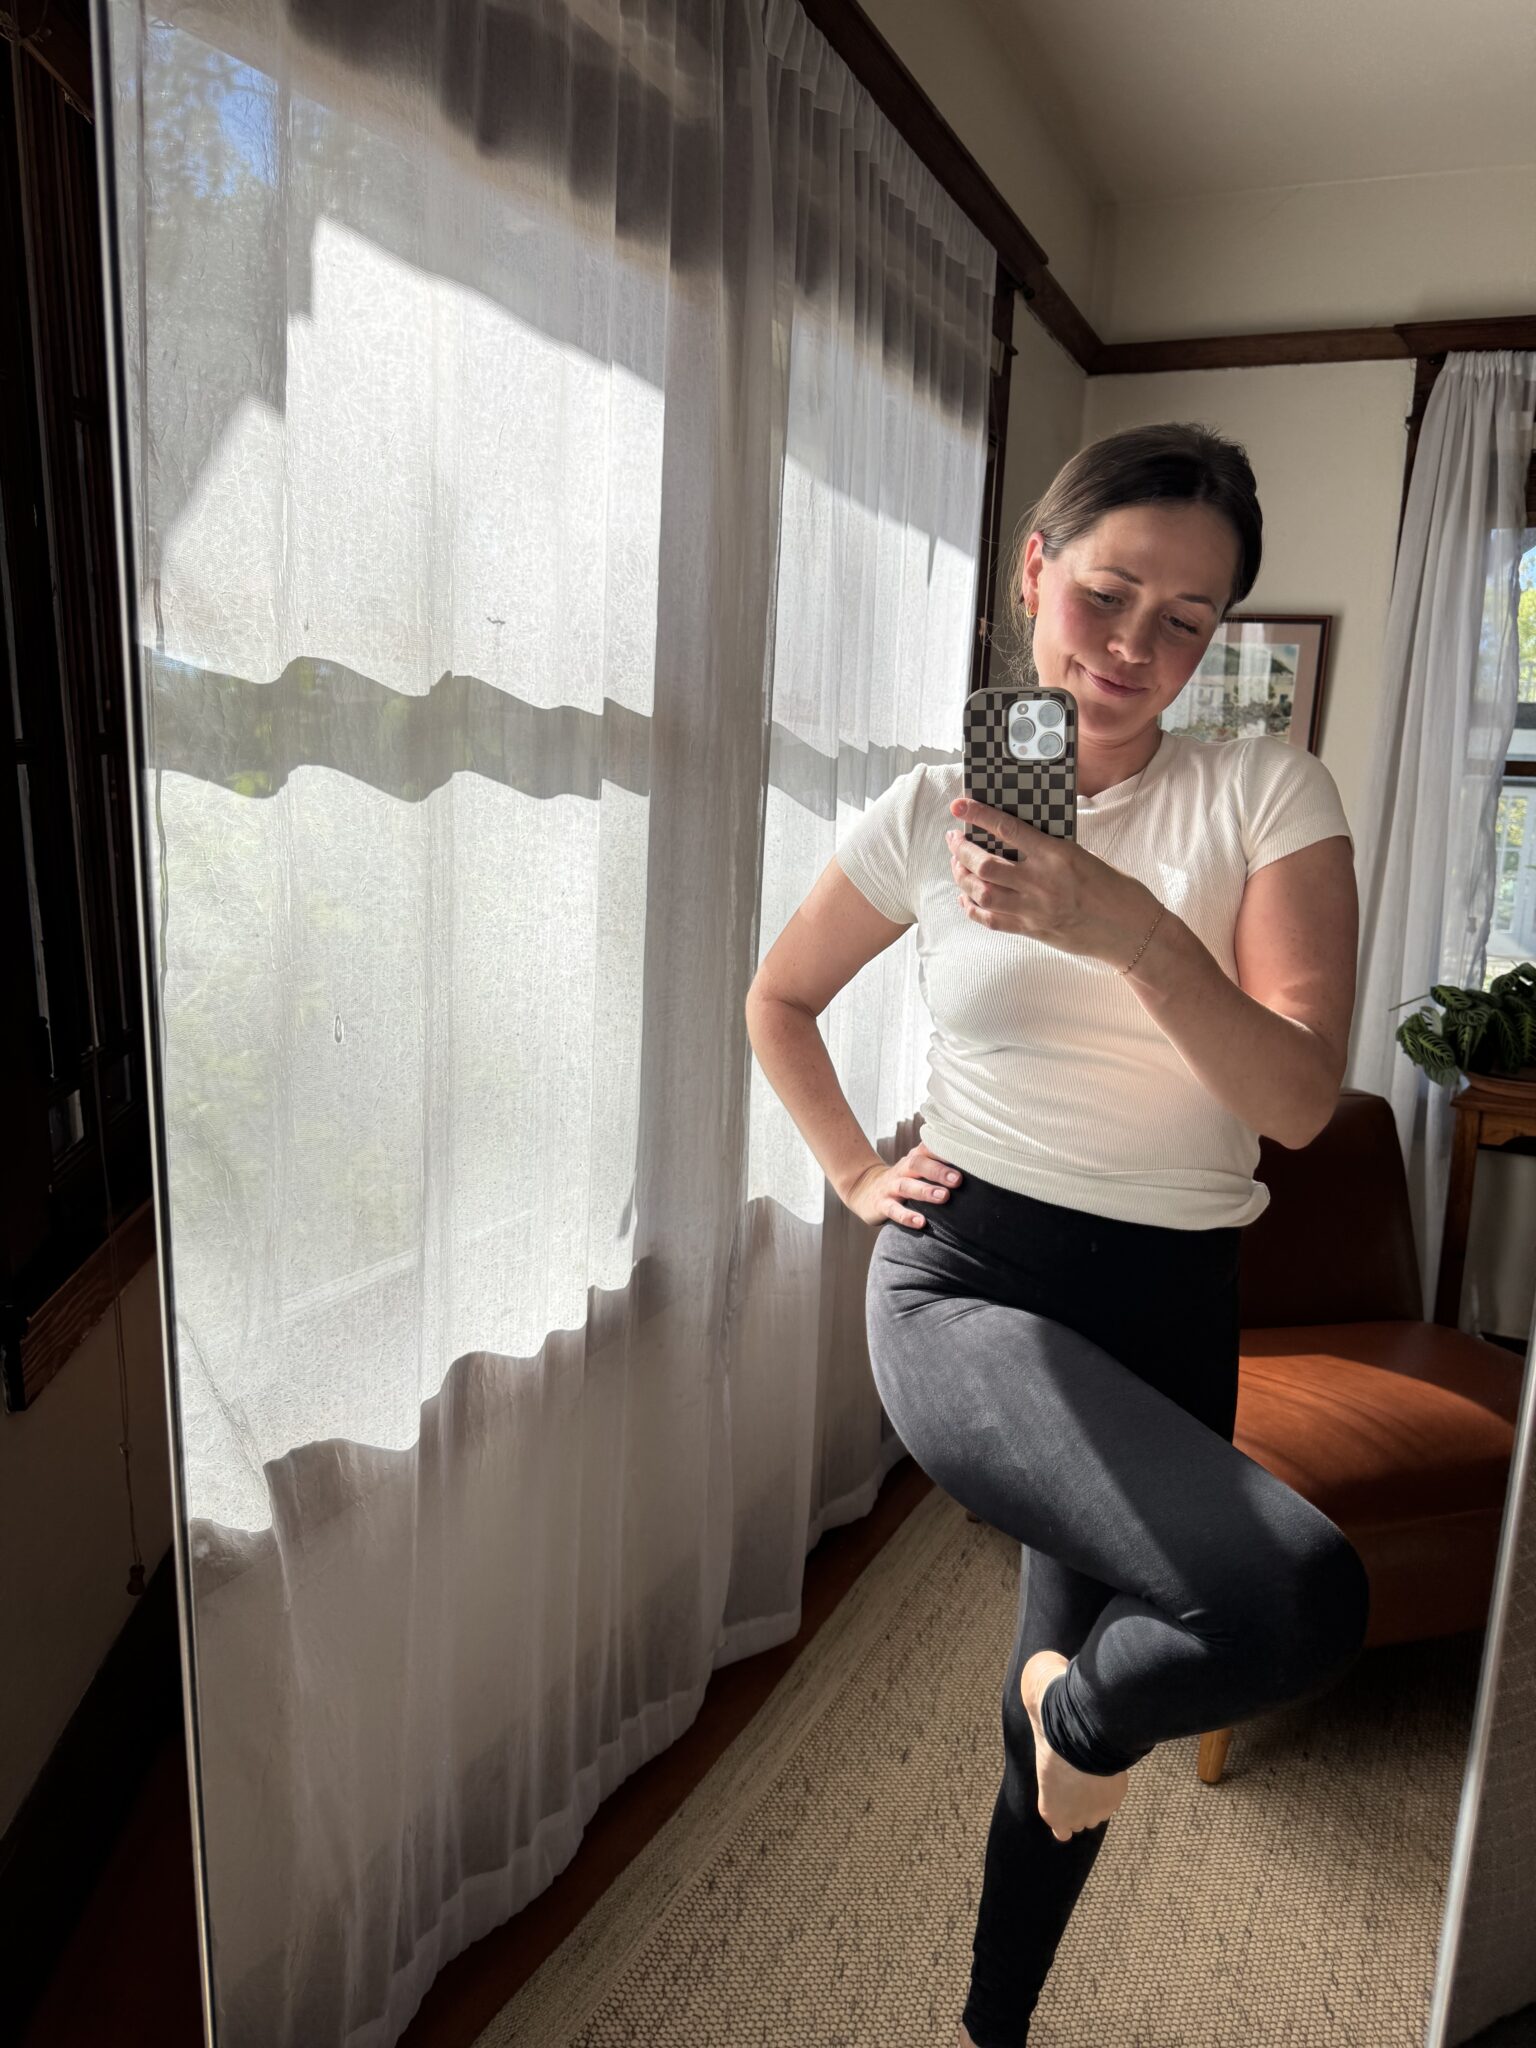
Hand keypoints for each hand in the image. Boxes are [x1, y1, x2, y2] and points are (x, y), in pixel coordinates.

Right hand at [844, 1144, 962, 1229]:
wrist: (863, 1189)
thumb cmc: (903, 1179)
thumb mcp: (917, 1167)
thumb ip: (940, 1163)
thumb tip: (976, 1162)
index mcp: (914, 1159)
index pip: (929, 1148)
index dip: (945, 1149)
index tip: (965, 1154)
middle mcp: (903, 1170)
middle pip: (918, 1164)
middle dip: (938, 1171)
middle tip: (958, 1179)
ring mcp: (891, 1187)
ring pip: (907, 1186)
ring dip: (925, 1191)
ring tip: (944, 1197)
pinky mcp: (881, 1205)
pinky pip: (893, 1210)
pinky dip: (907, 1216)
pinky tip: (921, 1222)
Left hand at [946, 797, 1164, 969]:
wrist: (1131, 931)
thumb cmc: (1115, 889)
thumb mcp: (1084, 857)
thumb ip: (1049, 850)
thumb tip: (1014, 839)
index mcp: (1058, 855)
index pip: (1007, 829)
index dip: (978, 815)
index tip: (959, 806)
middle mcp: (1041, 882)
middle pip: (984, 864)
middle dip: (960, 850)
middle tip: (953, 840)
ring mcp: (1034, 910)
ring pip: (981, 892)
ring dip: (962, 877)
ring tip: (957, 866)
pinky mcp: (1033, 931)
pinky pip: (991, 920)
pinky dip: (972, 907)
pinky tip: (966, 898)